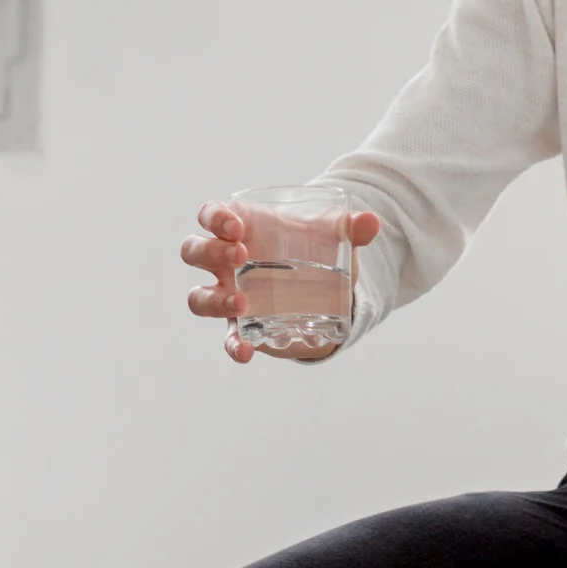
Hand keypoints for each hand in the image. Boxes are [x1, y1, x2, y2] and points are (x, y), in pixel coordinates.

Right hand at [181, 200, 382, 363]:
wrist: (322, 287)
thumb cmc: (314, 248)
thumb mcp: (332, 238)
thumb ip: (350, 229)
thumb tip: (372, 223)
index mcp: (239, 227)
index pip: (209, 215)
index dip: (214, 217)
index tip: (235, 225)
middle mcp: (223, 260)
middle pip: (194, 251)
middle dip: (212, 252)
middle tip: (241, 255)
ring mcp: (227, 294)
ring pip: (198, 297)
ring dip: (215, 300)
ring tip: (243, 304)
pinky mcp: (240, 326)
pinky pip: (226, 337)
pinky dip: (232, 346)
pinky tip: (246, 353)